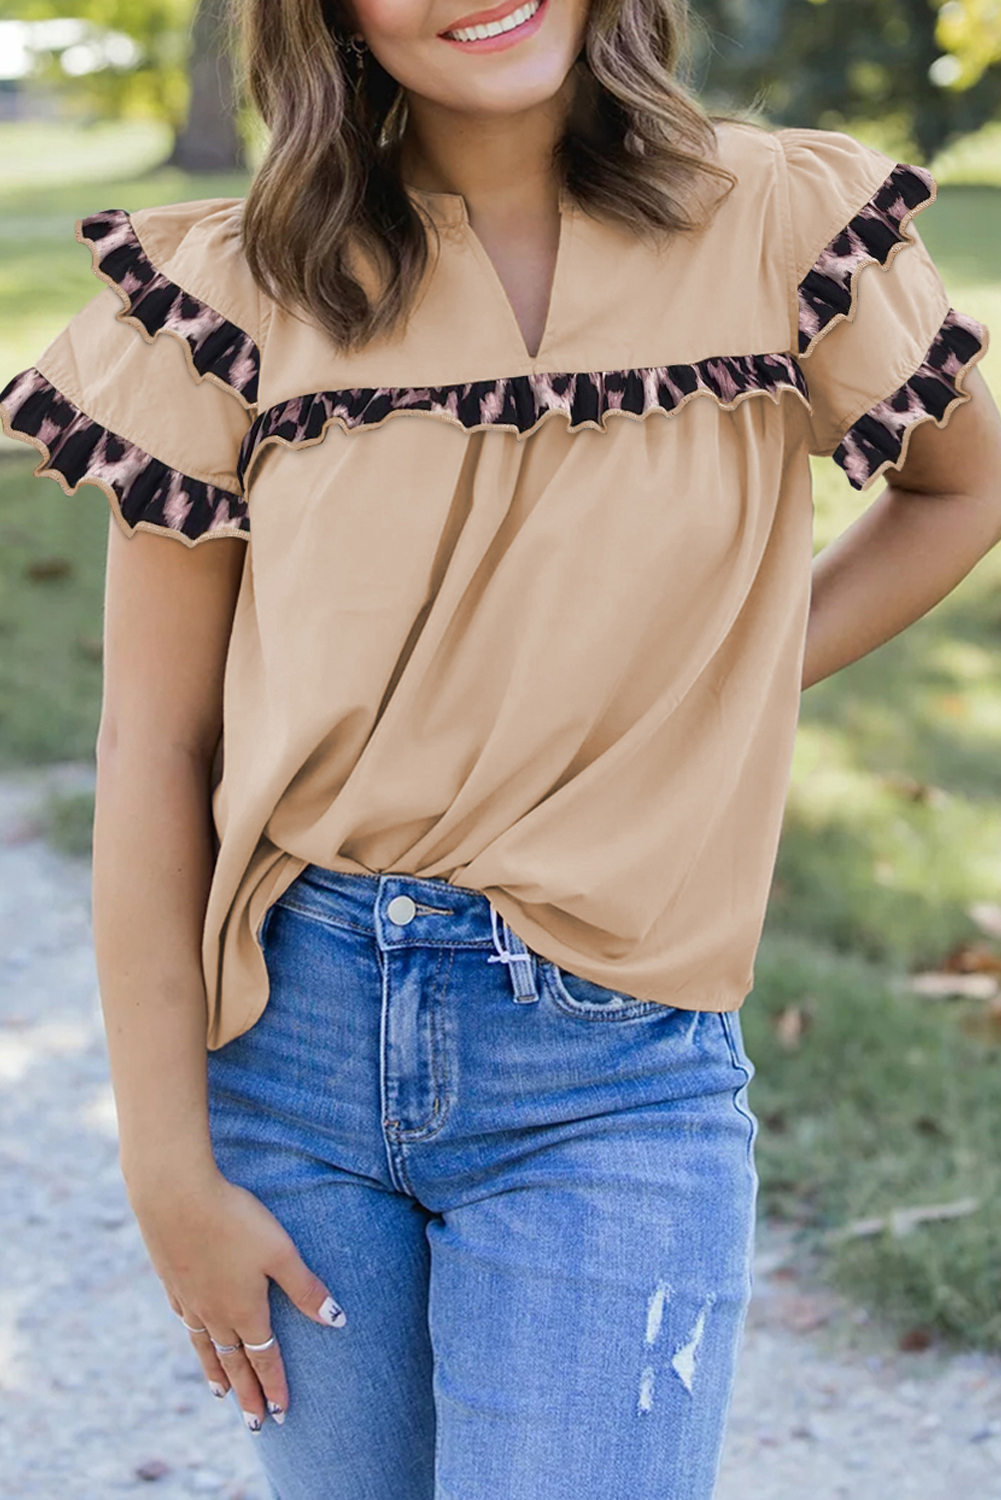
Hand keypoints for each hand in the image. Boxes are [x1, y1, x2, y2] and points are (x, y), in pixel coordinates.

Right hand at [130, 1166, 345, 1428]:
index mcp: (245, 1309)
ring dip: (216, 1373)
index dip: (275, 1386)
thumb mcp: (280, 1251)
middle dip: (247, 1394)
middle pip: (234, 1363)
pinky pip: (186, 1321)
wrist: (174, 1197)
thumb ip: (306, 1288)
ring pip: (206, 1347)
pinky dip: (194, 1338)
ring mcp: (190, 1299)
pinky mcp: (172, 1280)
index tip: (283, 1414)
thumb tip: (336, 1321)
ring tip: (221, 1394)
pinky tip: (195, 1334)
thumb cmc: (235, 1220)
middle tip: (256, 1425)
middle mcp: (215, 1313)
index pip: (264, 1358)